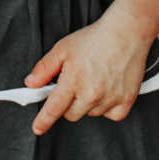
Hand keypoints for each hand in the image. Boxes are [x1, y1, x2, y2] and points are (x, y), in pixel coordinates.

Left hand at [23, 11, 150, 135]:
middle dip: (68, 103)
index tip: (38, 128)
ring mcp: (110, 98)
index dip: (43, 120)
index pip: (54, 108)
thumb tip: (31, 83)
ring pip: (91, 113)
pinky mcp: (126, 101)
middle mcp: (92, 93)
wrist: (127, 31)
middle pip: (71, 114)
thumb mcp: (63, 48)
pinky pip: (112, 115)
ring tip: (95, 80)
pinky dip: (108, 107)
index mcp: (74, 80)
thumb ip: (44, 68)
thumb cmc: (96, 38)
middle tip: (75, 85)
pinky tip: (108, 89)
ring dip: (89, 103)